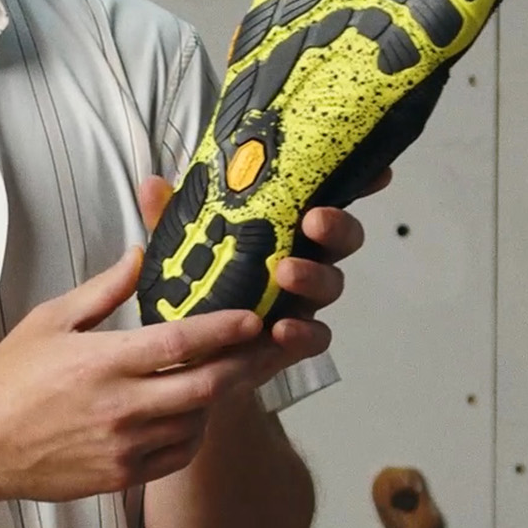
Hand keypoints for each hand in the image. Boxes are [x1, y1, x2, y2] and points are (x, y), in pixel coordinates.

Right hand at [0, 253, 272, 508]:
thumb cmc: (11, 377)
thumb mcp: (51, 319)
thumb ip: (103, 290)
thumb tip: (140, 256)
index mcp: (104, 361)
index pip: (182, 342)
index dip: (224, 329)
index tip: (252, 318)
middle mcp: (121, 406)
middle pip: (206, 386)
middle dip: (245, 366)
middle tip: (266, 349)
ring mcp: (125, 446)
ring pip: (197, 423)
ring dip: (218, 399)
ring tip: (228, 376)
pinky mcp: (122, 475)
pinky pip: (178, 456)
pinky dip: (194, 434)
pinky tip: (192, 414)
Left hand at [136, 166, 389, 351]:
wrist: (190, 358)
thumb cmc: (194, 285)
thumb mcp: (176, 245)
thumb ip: (170, 217)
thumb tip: (153, 183)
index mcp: (283, 225)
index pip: (325, 196)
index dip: (356, 179)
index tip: (374, 168)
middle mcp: (303, 256)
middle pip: (340, 237)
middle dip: (336, 225)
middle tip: (315, 218)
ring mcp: (303, 300)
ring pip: (331, 283)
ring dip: (315, 275)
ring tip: (287, 272)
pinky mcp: (295, 339)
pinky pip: (316, 336)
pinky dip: (304, 333)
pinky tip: (283, 329)